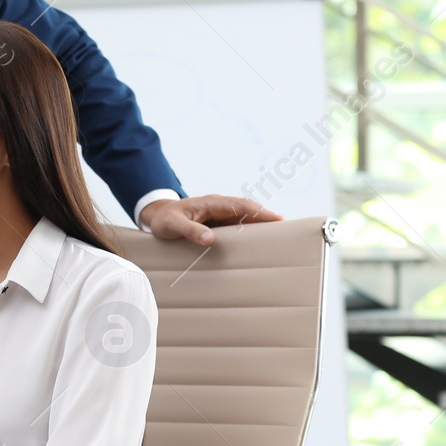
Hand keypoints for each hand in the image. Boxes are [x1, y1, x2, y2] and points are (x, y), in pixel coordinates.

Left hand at [139, 194, 282, 245]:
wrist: (157, 216)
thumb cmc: (164, 220)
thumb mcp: (173, 226)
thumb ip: (190, 231)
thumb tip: (210, 239)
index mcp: (212, 203)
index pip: (241, 205)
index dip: (260, 212)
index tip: (277, 219)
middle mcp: (220, 206)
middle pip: (249, 210)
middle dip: (268, 217)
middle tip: (288, 229)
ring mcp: (221, 214)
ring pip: (246, 217)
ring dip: (262, 225)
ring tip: (281, 238)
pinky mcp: (219, 223)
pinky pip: (239, 225)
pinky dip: (251, 231)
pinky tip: (261, 242)